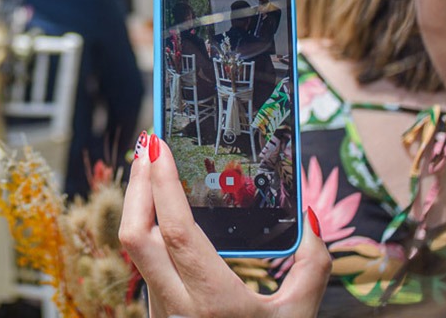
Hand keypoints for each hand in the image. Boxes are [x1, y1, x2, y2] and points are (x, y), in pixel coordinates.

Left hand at [119, 135, 329, 317]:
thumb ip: (311, 268)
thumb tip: (311, 220)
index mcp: (212, 302)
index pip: (175, 232)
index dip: (161, 184)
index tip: (159, 146)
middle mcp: (176, 305)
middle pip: (135, 233)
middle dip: (136, 183)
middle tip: (149, 144)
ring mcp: (161, 310)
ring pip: (134, 249)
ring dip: (138, 203)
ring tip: (152, 165)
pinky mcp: (157, 312)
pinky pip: (144, 262)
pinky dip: (148, 227)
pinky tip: (160, 207)